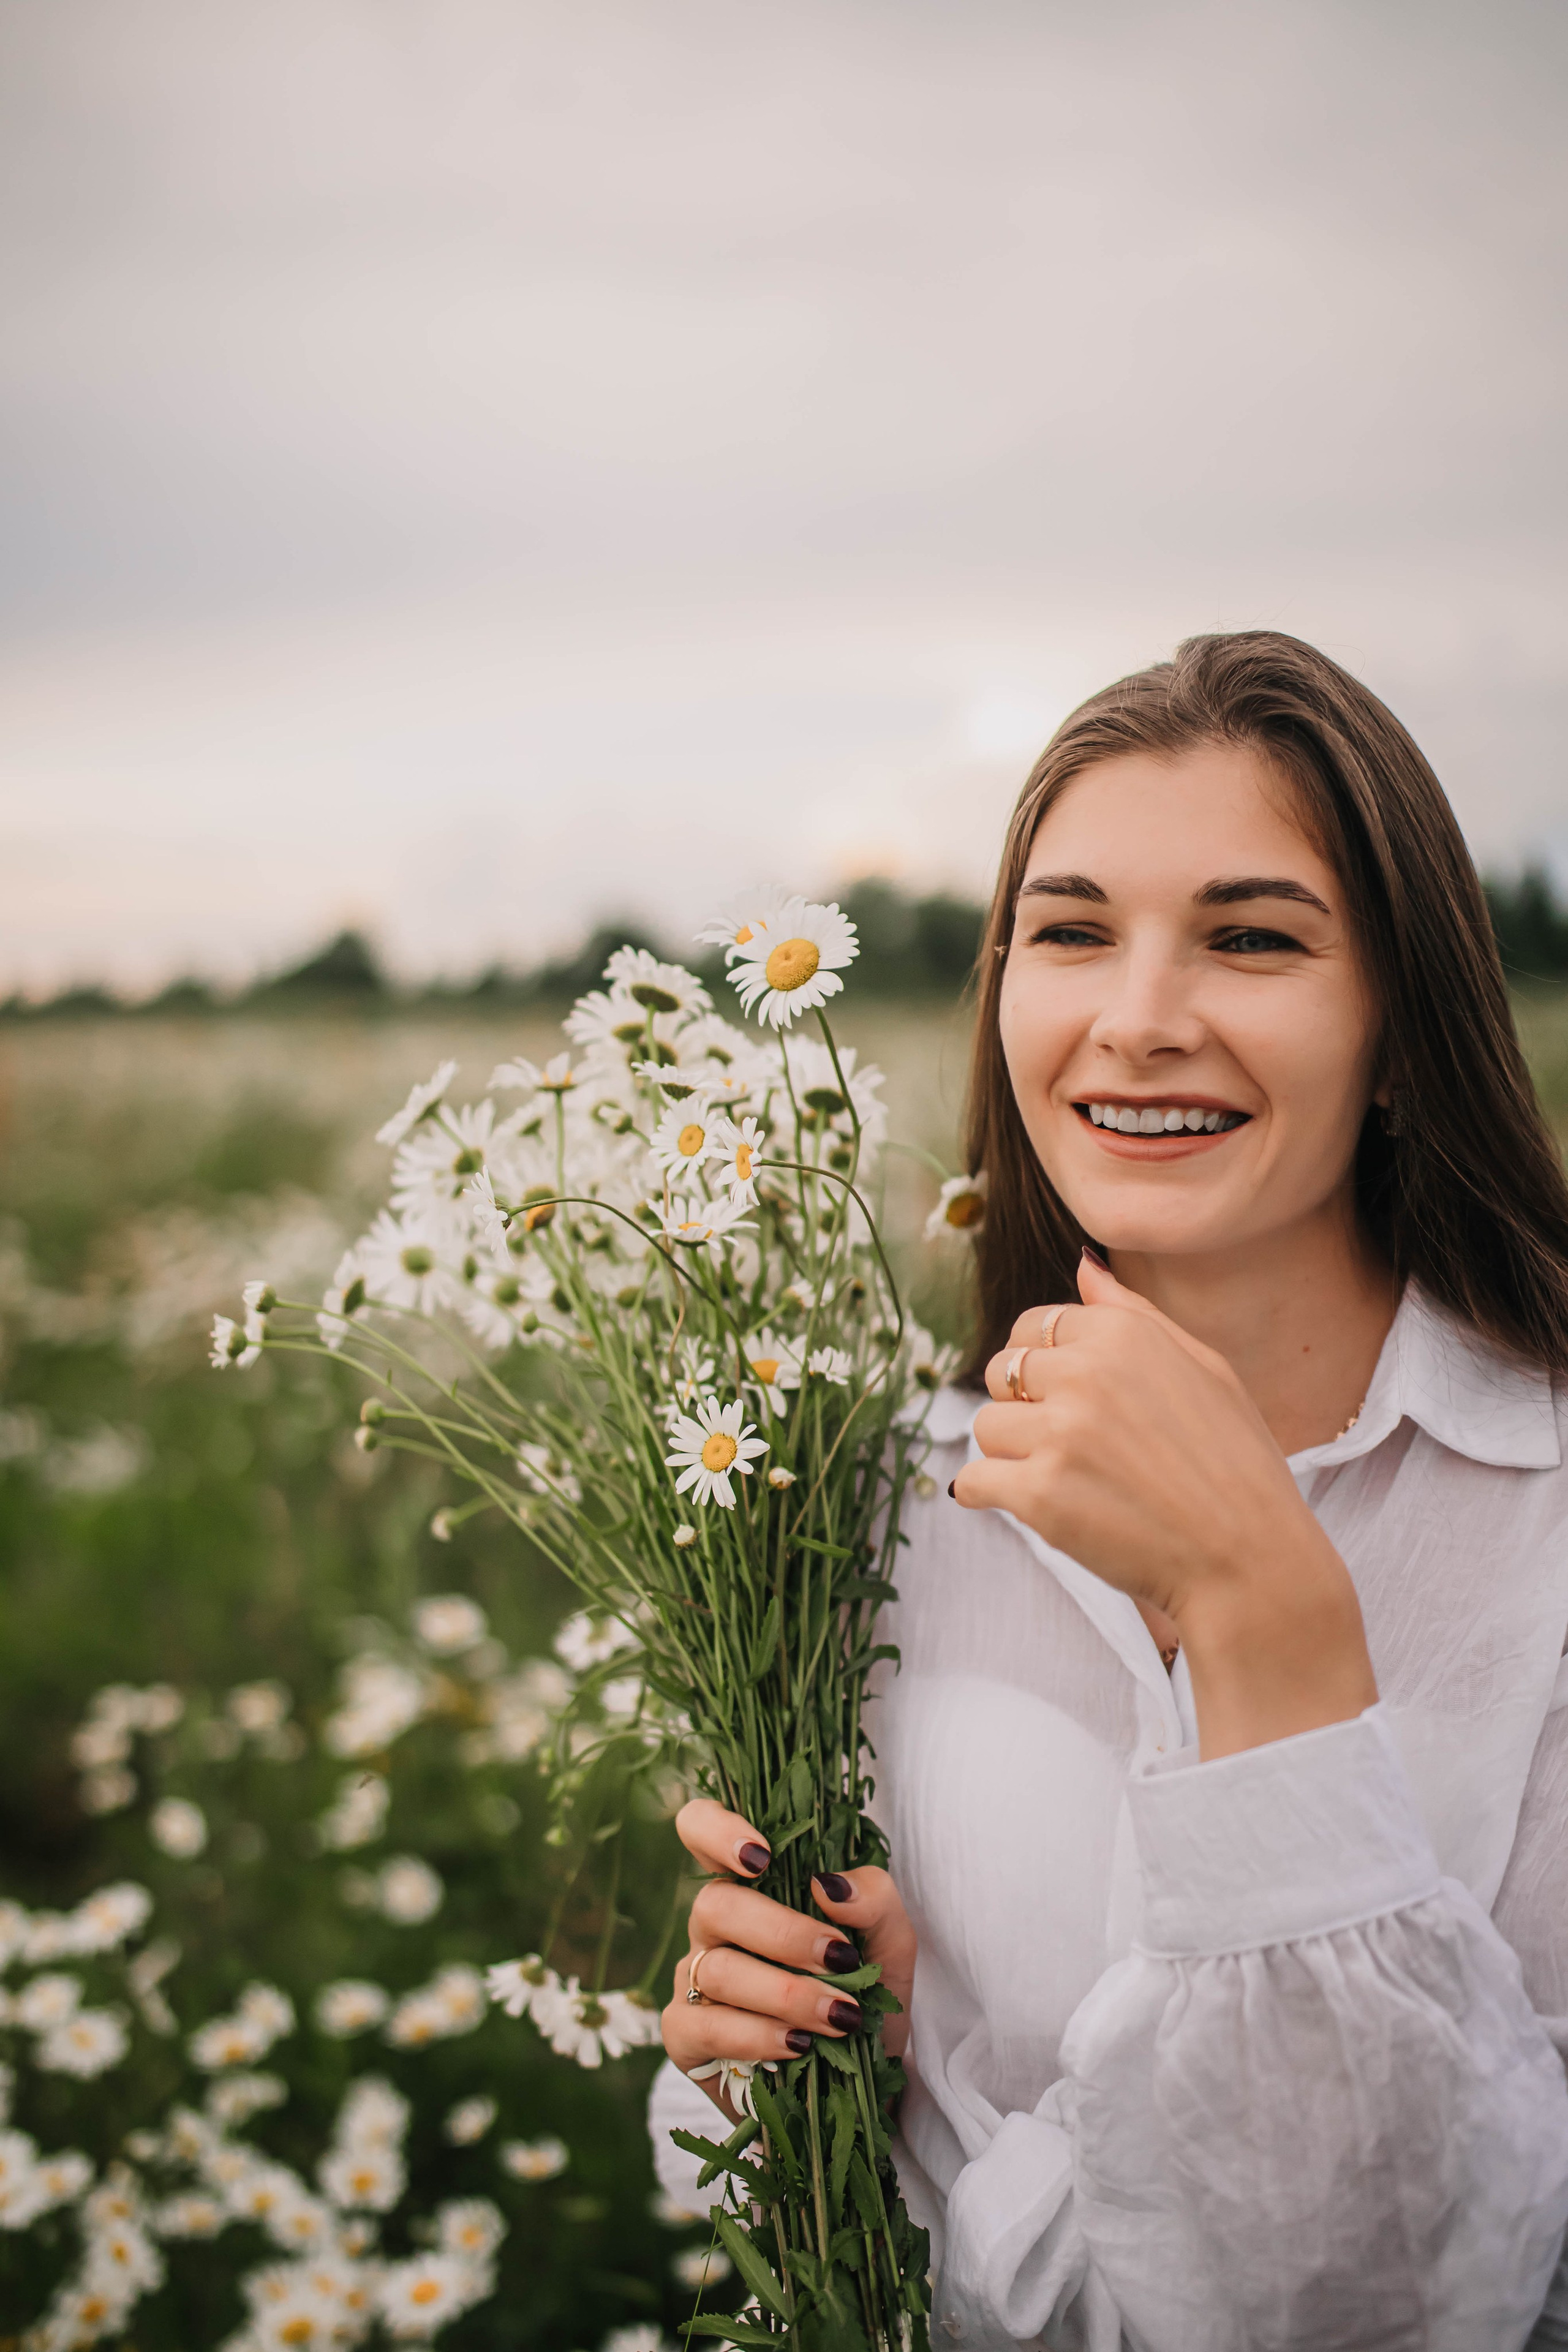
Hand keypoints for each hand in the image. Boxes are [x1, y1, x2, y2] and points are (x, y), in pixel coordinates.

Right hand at [661, 1799, 916, 2121]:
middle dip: (783, 1933)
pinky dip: (757, 2036)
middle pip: (716, 1903)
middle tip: (839, 1960)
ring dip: (785, 1993)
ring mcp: (693, 1979)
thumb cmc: (865, 1997)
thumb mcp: (891, 1945)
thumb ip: (874, 1900)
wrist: (860, 2087)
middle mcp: (714, 1925)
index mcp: (753, 1885)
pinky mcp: (685, 2037)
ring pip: (717, 1969)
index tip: (761, 1857)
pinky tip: (796, 2046)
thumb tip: (828, 1884)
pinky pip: (706, 2026)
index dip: (716, 1829)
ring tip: (838, 2017)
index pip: (700, 1828)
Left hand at [954, 1251, 1376, 1756]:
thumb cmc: (1236, 1463)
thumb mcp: (1204, 1366)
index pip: (1033, 1327)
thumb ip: (1133, 1312)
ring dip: (1012, 1455)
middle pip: (1001, 1372)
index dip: (1044, 1366)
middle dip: (1024, 1407)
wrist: (1250, 1558)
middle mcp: (1085, 1373)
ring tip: (1068, 1481)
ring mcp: (1058, 1434)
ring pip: (985, 1427)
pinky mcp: (1039, 1495)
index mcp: (1122, 1334)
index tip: (1073, 1402)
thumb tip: (1082, 1264)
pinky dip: (989, 1497)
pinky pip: (973, 1481)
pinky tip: (1034, 1506)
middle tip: (1074, 1447)